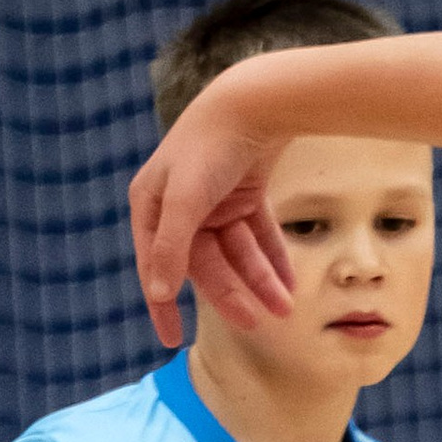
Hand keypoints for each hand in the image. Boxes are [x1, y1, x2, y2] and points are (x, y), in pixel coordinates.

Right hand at [128, 102, 296, 347]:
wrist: (256, 101)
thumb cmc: (210, 148)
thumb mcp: (185, 201)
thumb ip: (171, 248)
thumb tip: (156, 293)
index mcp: (152, 205)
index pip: (156, 266)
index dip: (163, 304)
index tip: (170, 339)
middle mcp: (179, 204)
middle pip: (206, 263)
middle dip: (234, 293)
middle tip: (258, 324)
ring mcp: (214, 199)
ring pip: (237, 253)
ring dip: (260, 279)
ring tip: (286, 307)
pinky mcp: (245, 192)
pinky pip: (258, 235)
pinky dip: (272, 257)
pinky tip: (290, 282)